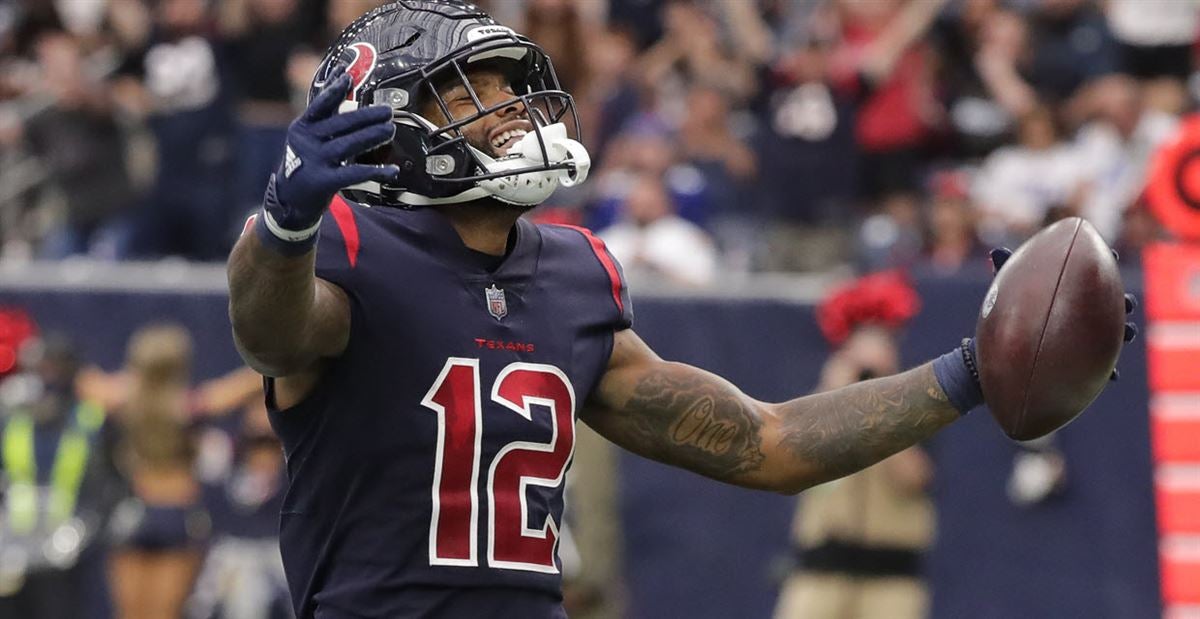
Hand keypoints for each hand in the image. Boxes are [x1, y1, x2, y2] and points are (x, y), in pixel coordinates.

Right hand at [264, 71, 398, 232]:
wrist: (290, 199)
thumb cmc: (305, 161)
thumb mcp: (308, 135)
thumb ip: (326, 110)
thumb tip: (342, 76)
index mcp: (303, 127)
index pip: (319, 106)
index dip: (333, 91)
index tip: (348, 78)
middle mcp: (307, 142)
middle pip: (340, 125)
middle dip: (366, 117)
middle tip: (388, 112)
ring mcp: (315, 161)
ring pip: (348, 145)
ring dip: (372, 137)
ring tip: (390, 130)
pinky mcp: (324, 182)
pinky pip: (353, 174)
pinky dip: (375, 171)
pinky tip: (391, 170)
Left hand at [990, 247, 1137, 380]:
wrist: (1004, 346)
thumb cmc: (1010, 310)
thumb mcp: (1008, 289)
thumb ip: (1006, 268)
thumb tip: (996, 251)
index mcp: (1072, 290)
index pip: (1093, 273)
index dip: (1105, 261)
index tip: (1112, 255)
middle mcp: (1084, 312)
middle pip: (1113, 302)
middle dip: (1124, 300)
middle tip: (1128, 301)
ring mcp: (1087, 336)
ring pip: (1115, 334)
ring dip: (1126, 332)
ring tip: (1131, 333)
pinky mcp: (1083, 360)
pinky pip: (1101, 368)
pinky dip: (1109, 372)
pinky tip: (1113, 376)